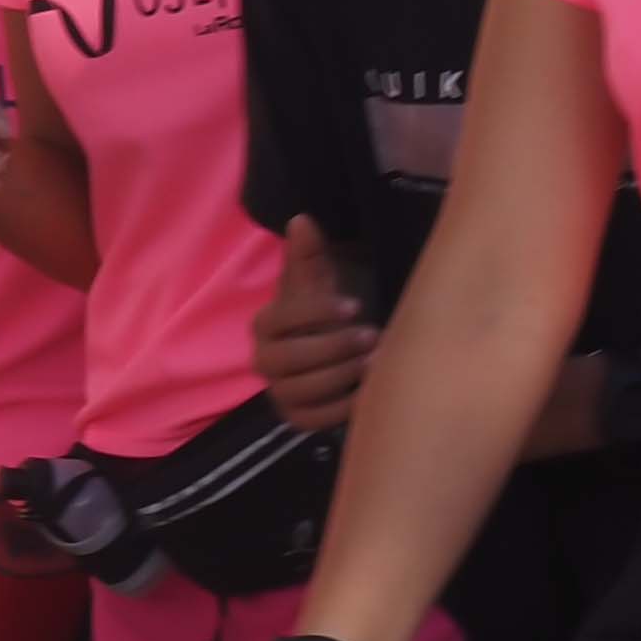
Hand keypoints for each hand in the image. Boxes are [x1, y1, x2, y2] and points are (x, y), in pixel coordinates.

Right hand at [254, 214, 380, 433]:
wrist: (327, 348)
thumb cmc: (322, 310)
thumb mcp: (318, 280)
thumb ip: (309, 253)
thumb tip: (302, 219)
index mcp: (265, 324)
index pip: (280, 318)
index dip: (315, 312)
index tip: (355, 305)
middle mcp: (264, 360)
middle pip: (288, 359)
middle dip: (333, 347)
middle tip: (372, 336)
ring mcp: (279, 391)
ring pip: (301, 391)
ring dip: (341, 376)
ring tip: (375, 362)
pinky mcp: (296, 417)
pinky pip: (312, 421)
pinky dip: (340, 408)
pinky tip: (368, 391)